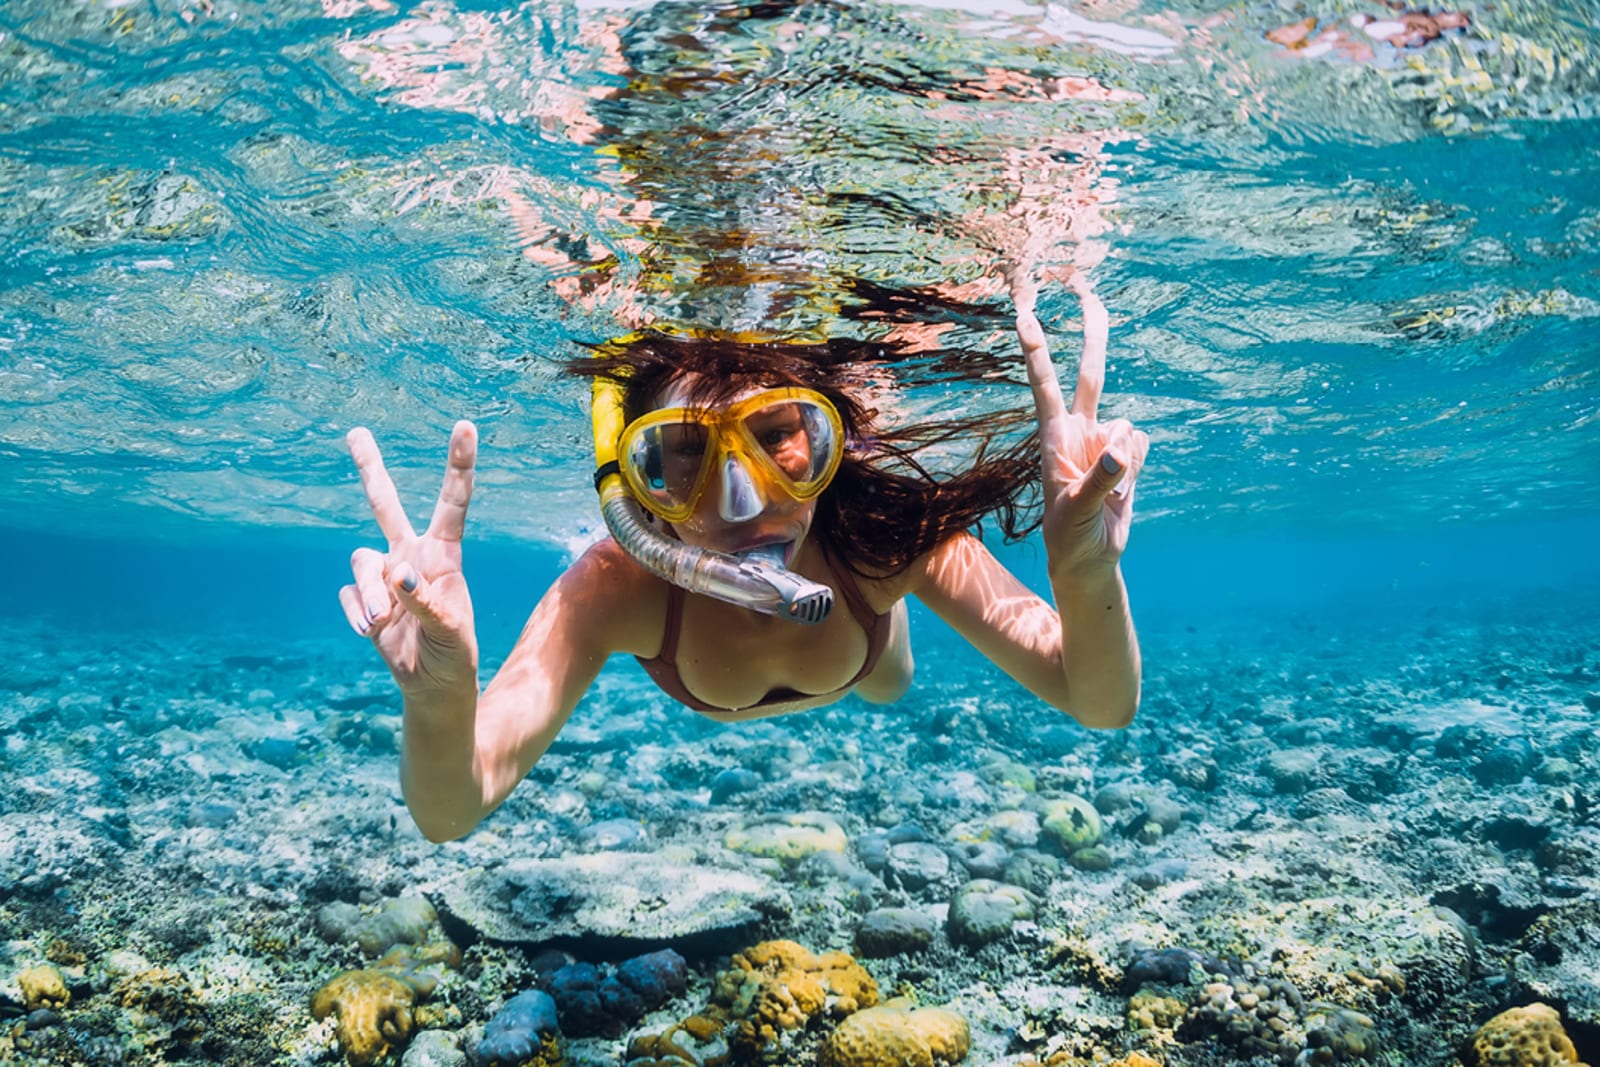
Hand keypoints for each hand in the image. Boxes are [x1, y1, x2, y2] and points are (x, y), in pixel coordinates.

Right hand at [339, 421, 479, 696]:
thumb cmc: (454, 653)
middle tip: (355, 432)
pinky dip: (358, 616)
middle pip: (385, 505)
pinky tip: (374, 632)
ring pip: (360, 561)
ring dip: (370, 595)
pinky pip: (348, 594)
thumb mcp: (450, 631)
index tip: (465, 426)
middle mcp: (411, 555)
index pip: (453, 503)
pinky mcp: (363, 597)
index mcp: (444, 554)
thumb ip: (427, 601)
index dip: (458, 464)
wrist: (432, 684)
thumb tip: (397, 574)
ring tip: (383, 622)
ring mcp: (384, 575)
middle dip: (369, 468)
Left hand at [1011, 268, 1148, 575]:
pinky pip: (1142, 445)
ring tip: (1106, 495)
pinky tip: (1122, 489)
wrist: (1090, 559)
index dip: (1038, 352)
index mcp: (1055, 438)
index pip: (1045, 386)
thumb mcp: (1078, 512)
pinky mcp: (1128, 454)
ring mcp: (1105, 441)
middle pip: (1092, 374)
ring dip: (1125, 462)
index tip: (1025, 316)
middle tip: (1088, 289)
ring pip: (1127, 427)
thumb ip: (1101, 478)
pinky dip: (1137, 468)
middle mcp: (1080, 431)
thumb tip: (1122, 443)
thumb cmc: (1070, 537)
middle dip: (1094, 333)